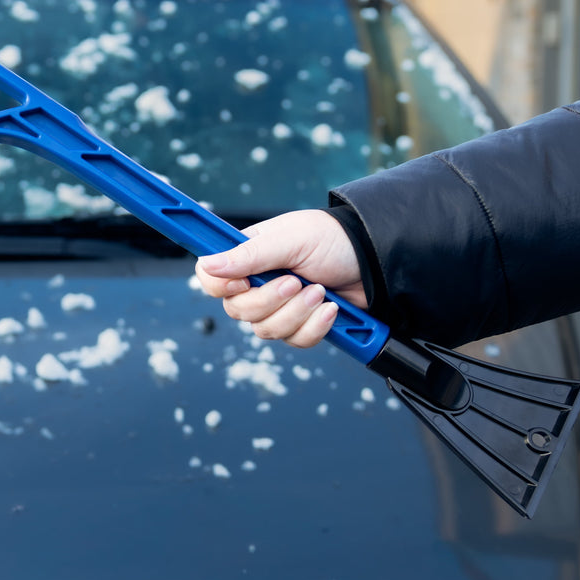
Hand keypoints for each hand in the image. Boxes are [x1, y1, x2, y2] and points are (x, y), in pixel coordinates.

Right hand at [193, 209, 365, 348]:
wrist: (371, 259)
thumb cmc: (331, 239)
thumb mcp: (290, 239)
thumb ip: (249, 255)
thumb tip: (208, 264)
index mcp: (246, 257)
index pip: (210, 278)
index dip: (221, 286)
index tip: (244, 282)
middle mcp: (257, 283)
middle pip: (238, 311)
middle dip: (272, 301)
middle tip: (297, 282)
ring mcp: (278, 307)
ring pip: (266, 330)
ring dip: (297, 313)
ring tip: (320, 291)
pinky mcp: (300, 325)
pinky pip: (295, 340)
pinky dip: (315, 326)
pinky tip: (329, 308)